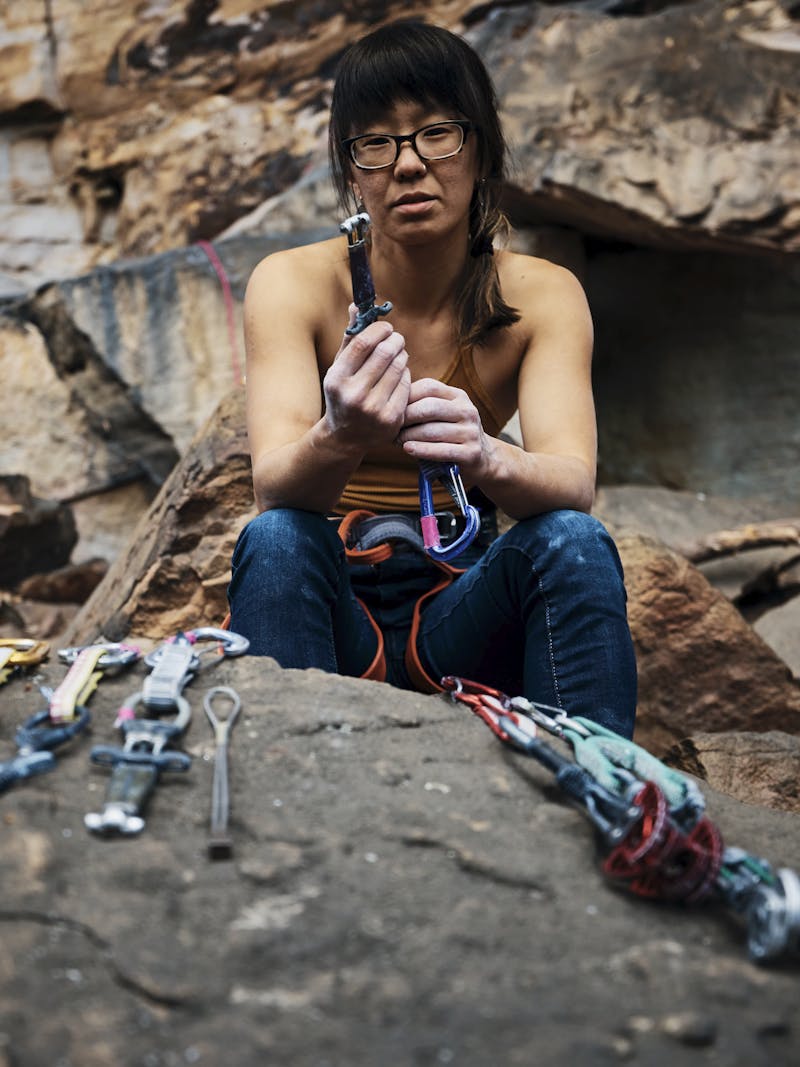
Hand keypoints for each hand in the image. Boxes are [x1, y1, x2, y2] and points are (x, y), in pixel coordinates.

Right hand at [322, 306, 410, 450]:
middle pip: (384, 352)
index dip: (379, 329)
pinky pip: (406, 385)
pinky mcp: (391, 419)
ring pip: (399, 367)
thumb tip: (358, 304)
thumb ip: (350, 337)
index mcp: (337, 379)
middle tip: (396, 338)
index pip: (364, 342)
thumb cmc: (343, 394)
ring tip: (398, 355)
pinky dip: (405, 375)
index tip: (386, 327)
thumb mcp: (339, 368)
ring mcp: (374, 409)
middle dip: (394, 340)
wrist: (345, 438)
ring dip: (402, 355)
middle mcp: (354, 395)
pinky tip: (399, 375)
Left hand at [397, 378, 491, 477]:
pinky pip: (441, 450)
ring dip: (409, 436)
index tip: (391, 406)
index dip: (406, 395)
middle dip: (406, 417)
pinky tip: (408, 449)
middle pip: (429, 407)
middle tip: (390, 426)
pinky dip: (421, 450)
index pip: (428, 387)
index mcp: (458, 396)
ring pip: (432, 431)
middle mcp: (467, 410)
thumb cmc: (451, 435)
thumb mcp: (443, 414)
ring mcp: (471, 432)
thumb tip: (390, 402)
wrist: (482, 458)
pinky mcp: (471, 453)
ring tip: (395, 440)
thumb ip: (423, 406)